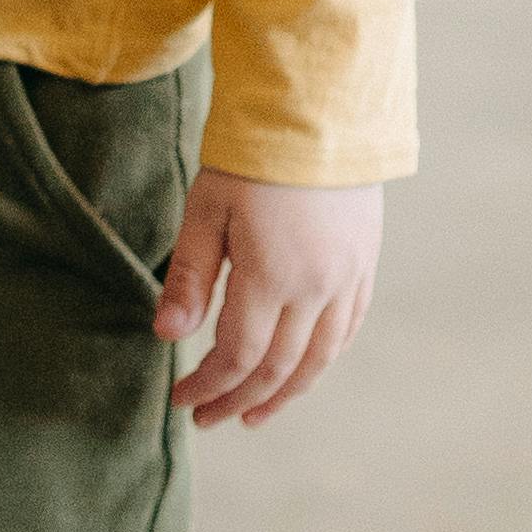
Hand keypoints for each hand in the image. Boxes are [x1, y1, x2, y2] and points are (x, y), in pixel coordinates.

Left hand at [155, 171, 382, 428]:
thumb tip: (167, 336)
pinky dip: (321, 359)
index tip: (181, 399)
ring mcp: (347, 279)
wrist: (319, 112)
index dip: (208, 385)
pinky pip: (346, 330)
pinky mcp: (364, 265)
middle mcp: (317, 287)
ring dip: (284, 394)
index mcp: (271, 276)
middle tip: (207, 419)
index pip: (237, 356)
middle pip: (278, 368)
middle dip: (239, 400)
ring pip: (319, 358)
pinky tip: (300, 373)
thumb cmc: (250, 158)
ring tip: (253, 414)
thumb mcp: (206, 211)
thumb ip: (190, 279)